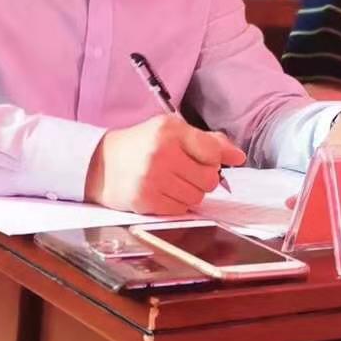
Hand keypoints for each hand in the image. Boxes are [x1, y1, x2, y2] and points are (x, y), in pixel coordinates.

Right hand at [84, 115, 244, 213]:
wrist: (101, 164)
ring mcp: (152, 178)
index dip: (213, 160)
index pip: (213, 152)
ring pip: (197, 197)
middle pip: (209, 179)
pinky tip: (162, 192)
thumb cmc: (142, 145)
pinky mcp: (146, 200)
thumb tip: (239, 157)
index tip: (203, 159)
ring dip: (190, 193)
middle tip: (184, 172)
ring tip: (172, 182)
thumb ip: (209, 142)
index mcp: (169, 130)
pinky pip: (181, 210)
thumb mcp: (172, 131)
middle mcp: (161, 152)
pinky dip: (176, 204)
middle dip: (202, 178)